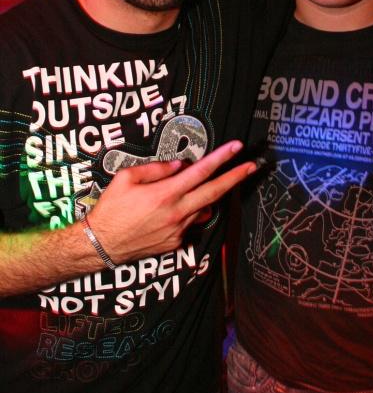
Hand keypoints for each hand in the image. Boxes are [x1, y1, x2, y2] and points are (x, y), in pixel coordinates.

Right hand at [87, 140, 255, 261]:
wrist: (101, 244)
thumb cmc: (111, 208)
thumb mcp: (126, 178)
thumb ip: (156, 169)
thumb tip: (179, 166)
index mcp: (165, 194)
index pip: (201, 171)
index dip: (221, 158)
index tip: (236, 148)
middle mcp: (177, 212)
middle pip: (215, 192)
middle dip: (236, 177)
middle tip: (252, 166)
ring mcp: (179, 230)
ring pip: (205, 208)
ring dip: (209, 196)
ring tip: (203, 187)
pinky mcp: (176, 243)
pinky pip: (192, 224)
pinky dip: (191, 213)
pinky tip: (177, 210)